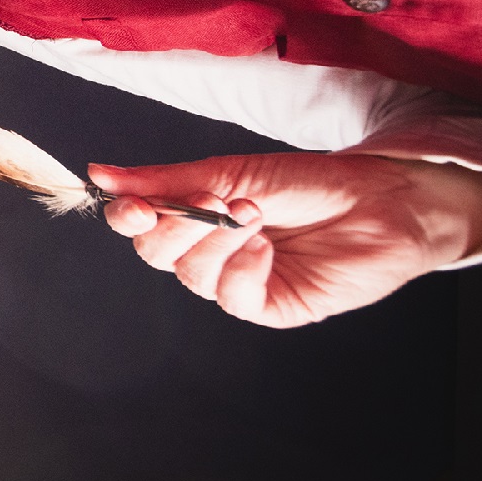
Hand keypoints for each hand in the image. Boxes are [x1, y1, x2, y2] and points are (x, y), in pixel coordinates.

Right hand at [89, 154, 481, 327]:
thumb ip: (166, 180)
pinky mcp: (270, 307)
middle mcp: (210, 252)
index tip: (131, 205)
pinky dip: (241, 270)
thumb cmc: (311, 182)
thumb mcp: (231, 173)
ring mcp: (238, 282)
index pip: (140, 224)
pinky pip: (232, 299)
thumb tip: (100, 174)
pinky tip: (264, 247)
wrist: (381, 202)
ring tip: (252, 213)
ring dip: (216, 242)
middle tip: (211, 200)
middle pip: (155, 254)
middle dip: (176, 227)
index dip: (127, 216)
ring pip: (191, 277)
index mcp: (195, 216)